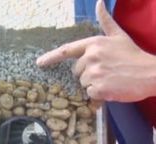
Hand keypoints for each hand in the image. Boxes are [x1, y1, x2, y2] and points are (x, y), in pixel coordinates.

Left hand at [36, 0, 155, 101]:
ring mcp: (94, 72)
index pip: (66, 51)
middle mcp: (90, 57)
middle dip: (87, 74)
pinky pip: (90, 94)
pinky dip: (99, 94)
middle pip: (76, 72)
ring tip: (110, 79)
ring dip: (94, 84)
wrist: (150, 72)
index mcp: (93, 44)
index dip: (51, 58)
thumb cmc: (133, 55)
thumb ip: (106, 21)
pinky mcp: (98, 88)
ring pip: (83, 84)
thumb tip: (99, 2)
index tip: (39, 63)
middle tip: (105, 72)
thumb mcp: (119, 35)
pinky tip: (111, 88)